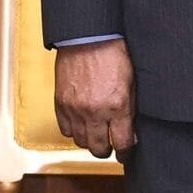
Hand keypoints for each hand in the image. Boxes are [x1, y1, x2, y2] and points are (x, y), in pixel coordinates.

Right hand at [54, 38, 135, 161]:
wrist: (89, 37)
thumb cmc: (115, 56)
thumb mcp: (132, 84)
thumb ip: (131, 111)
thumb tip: (131, 133)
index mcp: (118, 107)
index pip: (122, 143)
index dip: (126, 153)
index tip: (127, 154)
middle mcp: (95, 112)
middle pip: (99, 149)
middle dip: (107, 150)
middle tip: (112, 146)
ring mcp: (75, 109)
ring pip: (80, 142)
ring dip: (90, 141)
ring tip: (97, 134)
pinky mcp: (60, 104)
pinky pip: (65, 130)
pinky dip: (74, 131)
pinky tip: (82, 123)